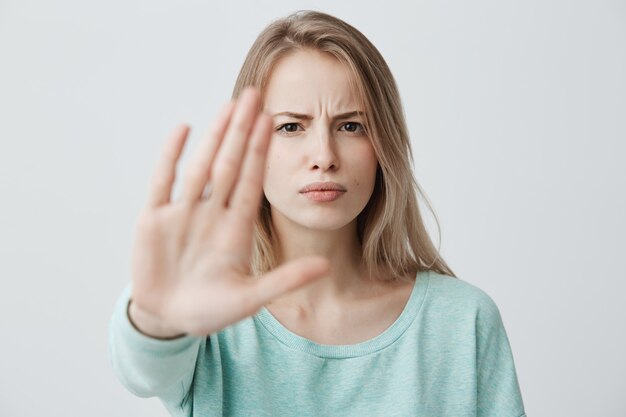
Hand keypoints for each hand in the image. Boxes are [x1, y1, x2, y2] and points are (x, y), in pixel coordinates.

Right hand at [129, 87, 329, 336]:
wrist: (168, 319)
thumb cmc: (210, 310)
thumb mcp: (250, 298)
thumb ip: (285, 280)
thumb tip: (327, 266)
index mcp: (236, 228)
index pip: (251, 180)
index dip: (261, 151)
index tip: (272, 121)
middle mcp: (212, 213)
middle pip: (230, 163)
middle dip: (242, 131)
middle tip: (255, 95)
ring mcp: (183, 213)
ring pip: (201, 165)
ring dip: (214, 136)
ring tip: (228, 105)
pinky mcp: (154, 220)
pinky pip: (163, 181)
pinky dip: (171, 156)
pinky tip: (183, 130)